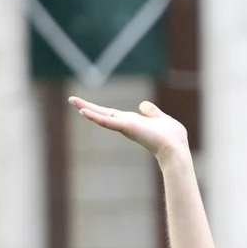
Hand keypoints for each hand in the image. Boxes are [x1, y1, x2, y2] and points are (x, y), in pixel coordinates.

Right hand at [70, 95, 189, 163]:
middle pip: (102, 113)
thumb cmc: (171, 137)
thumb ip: (152, 112)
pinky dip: (96, 117)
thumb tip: (143, 105)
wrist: (175, 148)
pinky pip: (108, 122)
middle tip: (71, 99)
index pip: (112, 113)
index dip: (99, 109)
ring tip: (73, 101)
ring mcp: (125, 126)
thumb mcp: (161, 118)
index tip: (86, 105)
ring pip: (102, 116)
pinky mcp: (127, 128)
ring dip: (87, 109)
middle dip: (87, 106)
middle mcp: (126, 124)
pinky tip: (84, 112)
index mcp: (132, 122)